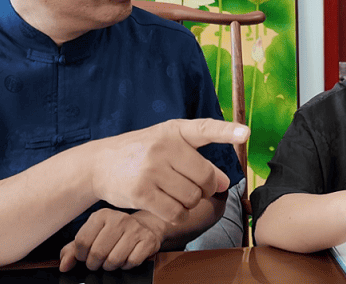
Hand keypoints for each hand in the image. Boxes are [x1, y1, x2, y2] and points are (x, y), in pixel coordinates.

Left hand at [59, 209, 164, 271]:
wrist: (145, 226)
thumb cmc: (114, 233)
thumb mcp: (92, 236)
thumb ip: (73, 250)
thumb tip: (64, 265)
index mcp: (101, 215)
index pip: (82, 241)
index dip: (81, 256)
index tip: (86, 256)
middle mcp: (119, 219)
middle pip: (97, 253)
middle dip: (95, 264)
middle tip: (98, 262)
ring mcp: (135, 229)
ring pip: (114, 260)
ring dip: (111, 266)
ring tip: (112, 260)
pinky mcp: (148, 240)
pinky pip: (131, 262)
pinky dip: (127, 265)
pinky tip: (127, 257)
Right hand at [90, 119, 248, 225]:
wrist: (99, 164)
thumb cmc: (141, 153)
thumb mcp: (167, 145)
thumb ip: (197, 159)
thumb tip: (224, 182)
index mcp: (174, 130)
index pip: (205, 129)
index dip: (226, 131)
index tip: (245, 133)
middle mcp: (163, 147)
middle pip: (205, 178)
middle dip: (206, 189)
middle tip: (195, 188)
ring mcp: (151, 169)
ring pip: (192, 198)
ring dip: (190, 203)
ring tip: (175, 195)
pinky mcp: (141, 192)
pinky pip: (176, 213)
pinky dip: (178, 215)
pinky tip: (169, 208)